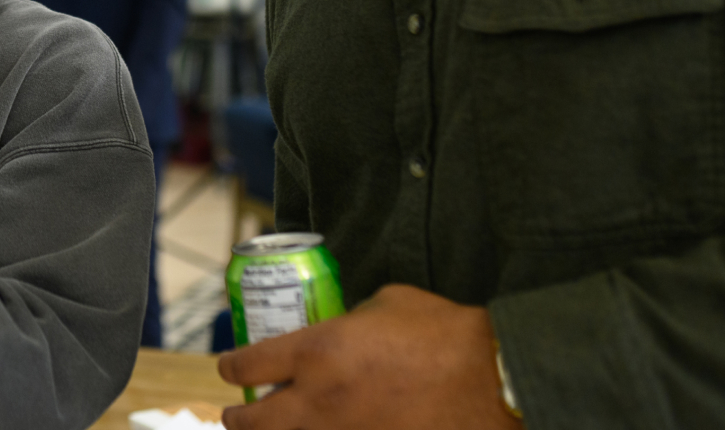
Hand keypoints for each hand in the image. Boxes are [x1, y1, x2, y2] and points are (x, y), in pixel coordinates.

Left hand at [219, 284, 519, 429]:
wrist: (494, 381)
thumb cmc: (445, 333)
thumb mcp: (386, 305)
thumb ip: (349, 321)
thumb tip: (340, 329)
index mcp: (316, 351)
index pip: (247, 364)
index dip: (230, 367)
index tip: (230, 368)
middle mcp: (318, 400)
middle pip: (251, 423)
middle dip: (238, 419)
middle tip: (237, 415)